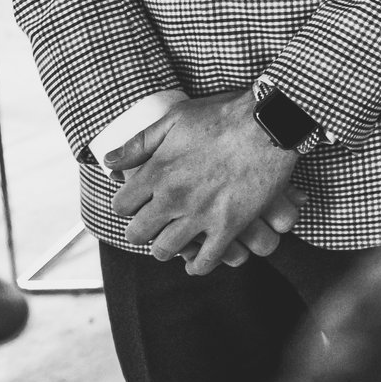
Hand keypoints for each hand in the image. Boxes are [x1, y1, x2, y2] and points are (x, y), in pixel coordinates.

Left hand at [105, 90, 297, 276]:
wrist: (271, 123)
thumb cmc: (224, 115)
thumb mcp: (176, 118)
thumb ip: (140, 142)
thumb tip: (109, 161)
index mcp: (158, 172)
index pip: (121, 206)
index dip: (126, 205)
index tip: (136, 203)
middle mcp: (174, 198)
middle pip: (138, 233)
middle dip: (142, 230)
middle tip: (154, 224)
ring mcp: (201, 215)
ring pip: (166, 250)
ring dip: (166, 248)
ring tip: (173, 241)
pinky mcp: (229, 226)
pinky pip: (206, 260)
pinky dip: (197, 265)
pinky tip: (197, 260)